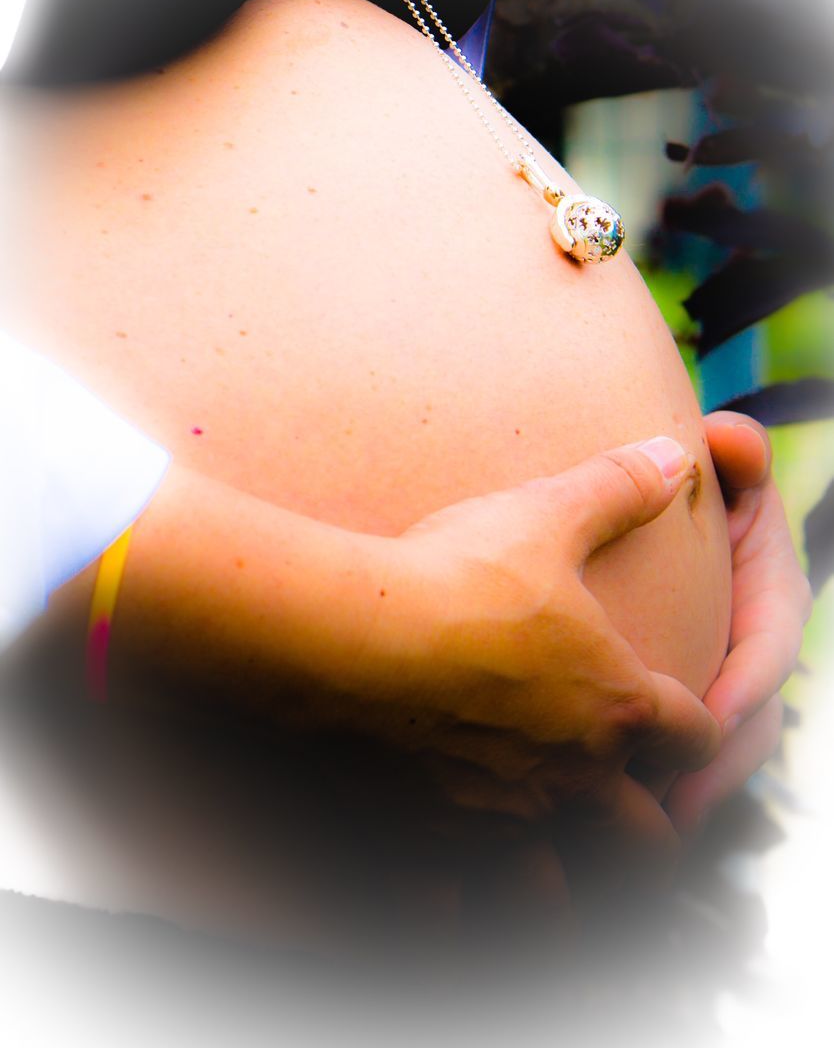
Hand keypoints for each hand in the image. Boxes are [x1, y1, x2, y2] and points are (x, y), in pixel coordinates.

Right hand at [385, 437, 719, 852]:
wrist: (349, 638)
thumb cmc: (458, 574)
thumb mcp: (546, 515)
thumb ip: (616, 489)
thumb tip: (671, 453)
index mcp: (615, 704)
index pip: (693, 734)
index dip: (690, 721)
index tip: (670, 709)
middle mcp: (573, 774)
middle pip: (647, 834)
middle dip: (645, 815)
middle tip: (617, 785)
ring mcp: (506, 812)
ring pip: (563, 872)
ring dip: (562, 852)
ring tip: (533, 813)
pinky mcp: (439, 831)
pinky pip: (468, 884)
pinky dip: (469, 872)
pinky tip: (448, 829)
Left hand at [664, 412, 813, 835]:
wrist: (658, 514)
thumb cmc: (688, 489)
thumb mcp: (716, 469)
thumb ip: (730, 453)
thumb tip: (728, 437)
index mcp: (772, 596)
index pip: (769, 648)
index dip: (747, 683)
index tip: (714, 714)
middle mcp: (754, 648)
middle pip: (752, 720)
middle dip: (719, 763)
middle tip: (677, 802)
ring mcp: (724, 680)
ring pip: (720, 750)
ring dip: (690, 790)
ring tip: (647, 824)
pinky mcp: (688, 702)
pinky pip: (682, 754)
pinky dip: (659, 783)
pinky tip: (616, 813)